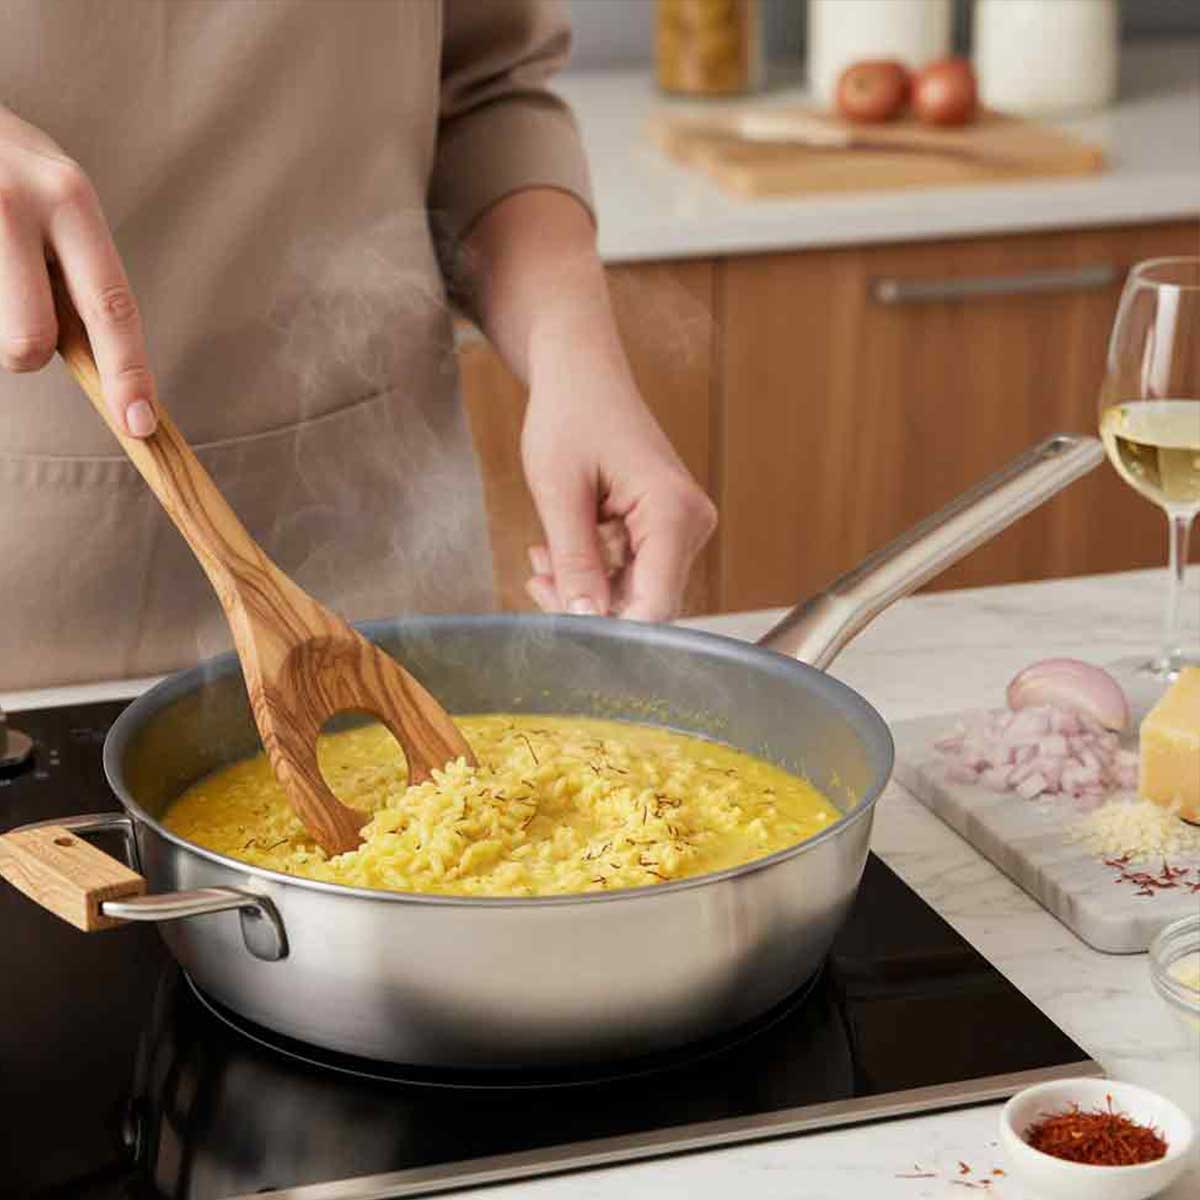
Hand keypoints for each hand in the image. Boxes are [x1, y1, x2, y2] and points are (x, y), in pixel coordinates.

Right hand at [0, 106, 155, 433]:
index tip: (140, 424)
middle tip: (12, 311)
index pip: (111, 306)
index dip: (128, 374)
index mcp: (69, 198)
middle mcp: (15, 203)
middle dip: (24, 353)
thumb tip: (103, 365)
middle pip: (30, 340)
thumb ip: (77, 269)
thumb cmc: (7, 166)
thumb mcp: (58, 199)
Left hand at [521, 375, 716, 622]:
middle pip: (646, 603)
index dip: (610, 629)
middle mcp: (691, 522)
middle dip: (588, 606)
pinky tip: (557, 553)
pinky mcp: (667, 528)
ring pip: (635, 592)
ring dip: (584, 588)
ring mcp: (682, 527)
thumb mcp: (558, 493)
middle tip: (537, 581)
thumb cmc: (570, 415)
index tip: (562, 631)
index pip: (656, 605)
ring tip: (541, 560)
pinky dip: (593, 572)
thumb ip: (574, 562)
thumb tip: (584, 621)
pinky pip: (632, 572)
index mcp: (674, 511)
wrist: (582, 373)